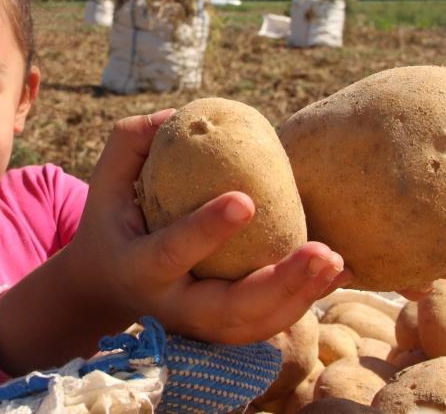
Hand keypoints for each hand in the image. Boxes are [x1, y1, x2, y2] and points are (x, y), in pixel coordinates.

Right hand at [64, 109, 352, 344]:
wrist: (109, 285)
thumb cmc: (114, 219)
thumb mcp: (107, 181)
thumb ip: (134, 142)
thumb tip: (180, 115)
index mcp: (139, 267)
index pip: (172, 252)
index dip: (206, 230)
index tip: (247, 200)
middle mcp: (170, 306)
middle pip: (227, 309)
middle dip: (278, 285)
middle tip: (322, 252)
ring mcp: (198, 326)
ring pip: (254, 325)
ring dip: (300, 297)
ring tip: (336, 261)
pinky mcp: (221, 330)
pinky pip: (267, 324)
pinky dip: (304, 302)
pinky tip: (338, 273)